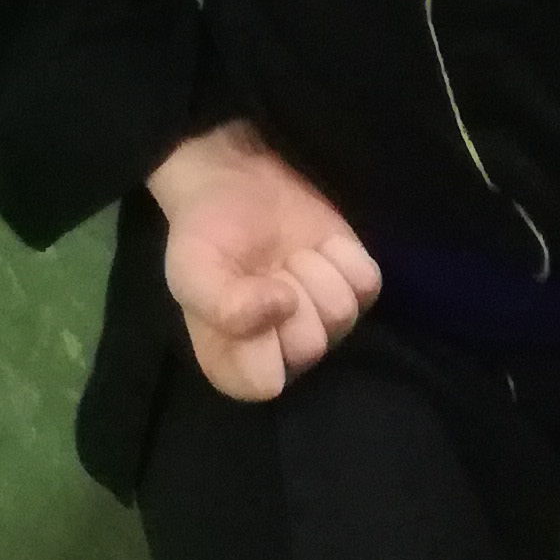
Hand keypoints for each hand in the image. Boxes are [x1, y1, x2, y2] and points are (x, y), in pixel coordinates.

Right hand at [149, 122, 381, 402]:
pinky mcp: (355, 288)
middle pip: (310, 345)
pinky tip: (318, 245)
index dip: (258, 333)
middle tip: (268, 265)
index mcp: (238, 365)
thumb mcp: (192, 268)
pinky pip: (367, 283)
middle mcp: (286, 354)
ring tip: (288, 254)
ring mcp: (325, 322)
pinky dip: (343, 255)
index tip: (242, 290)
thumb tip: (284, 307)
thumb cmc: (208, 232)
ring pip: (341, 313)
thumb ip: (223, 305)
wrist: (235, 179)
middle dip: (288, 293)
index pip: (265, 380)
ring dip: (313, 270)